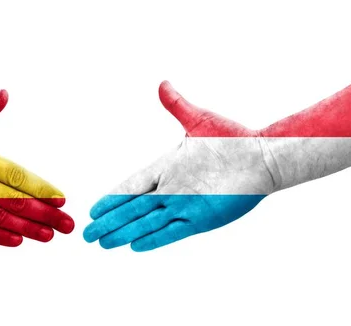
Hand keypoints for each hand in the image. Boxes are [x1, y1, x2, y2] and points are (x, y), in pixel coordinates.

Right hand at [0, 91, 73, 246]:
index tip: (62, 198)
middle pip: (15, 201)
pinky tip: (16, 241)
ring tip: (50, 236)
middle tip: (68, 225)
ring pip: (0, 219)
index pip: (17, 176)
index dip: (41, 189)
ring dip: (28, 228)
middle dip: (45, 214)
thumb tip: (5, 94)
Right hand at [83, 81, 277, 250]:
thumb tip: (162, 84)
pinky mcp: (201, 219)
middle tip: (87, 235)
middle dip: (109, 222)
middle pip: (131, 209)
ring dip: (124, 233)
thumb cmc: (234, 138)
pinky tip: (134, 246)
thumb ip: (177, 105)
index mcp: (167, 167)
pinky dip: (152, 239)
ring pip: (145, 222)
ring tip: (103, 243)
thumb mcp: (200, 120)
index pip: (131, 186)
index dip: (111, 198)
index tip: (93, 209)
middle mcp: (172, 189)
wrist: (263, 157)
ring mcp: (185, 206)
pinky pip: (171, 232)